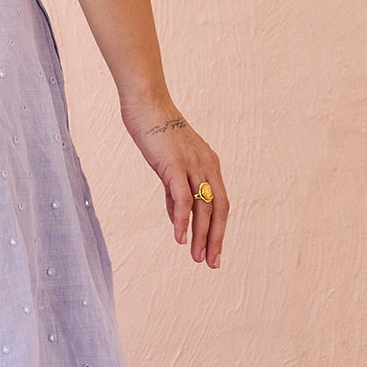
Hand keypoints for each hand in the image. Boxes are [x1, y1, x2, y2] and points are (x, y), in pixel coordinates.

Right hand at [122, 96, 228, 266]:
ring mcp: (192, 165)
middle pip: (218, 209)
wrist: (146, 104)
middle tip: (211, 263)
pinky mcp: (175, 165)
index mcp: (209, 164)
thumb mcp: (168, 163)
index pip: (220, 203)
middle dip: (215, 239)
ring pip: (203, 207)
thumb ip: (174, 189)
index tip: (213, 251)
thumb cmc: (155, 131)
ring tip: (197, 257)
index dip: (218, 229)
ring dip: (201, 235)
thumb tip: (177, 216)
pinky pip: (182, 198)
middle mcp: (207, 166)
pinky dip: (182, 220)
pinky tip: (179, 238)